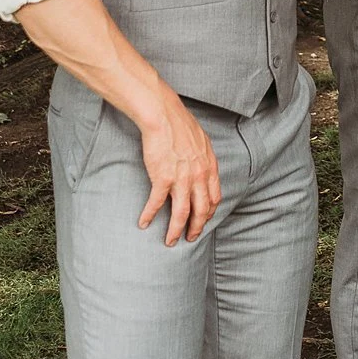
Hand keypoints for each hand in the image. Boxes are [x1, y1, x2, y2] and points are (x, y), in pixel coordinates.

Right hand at [133, 94, 221, 245]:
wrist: (164, 116)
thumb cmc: (181, 125)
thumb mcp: (202, 142)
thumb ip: (204, 159)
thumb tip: (203, 167)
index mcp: (209, 167)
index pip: (214, 197)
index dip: (209, 212)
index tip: (203, 220)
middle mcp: (199, 176)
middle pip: (201, 210)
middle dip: (196, 228)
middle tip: (190, 238)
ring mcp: (181, 178)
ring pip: (182, 213)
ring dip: (175, 230)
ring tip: (169, 241)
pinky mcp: (162, 178)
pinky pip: (157, 203)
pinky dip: (149, 215)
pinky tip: (143, 223)